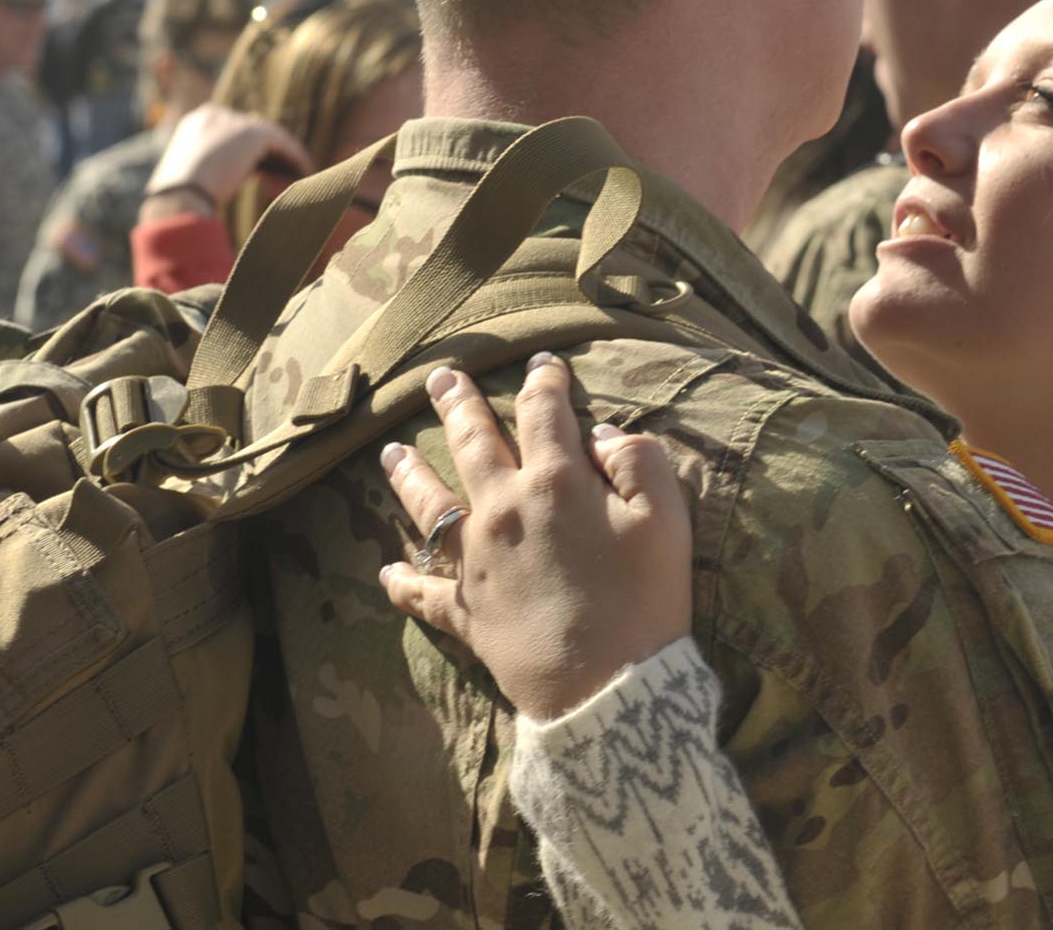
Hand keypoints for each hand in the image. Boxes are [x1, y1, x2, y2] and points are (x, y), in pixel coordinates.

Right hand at [140, 104, 313, 221]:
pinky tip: (306, 175)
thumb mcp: (189, 179)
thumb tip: (220, 180)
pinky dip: (296, 159)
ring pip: (271, 138)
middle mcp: (216, 115)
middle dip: (271, 156)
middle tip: (285, 176)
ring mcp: (235, 122)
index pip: (233, 133)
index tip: (267, 172)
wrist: (177, 198)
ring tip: (300, 178)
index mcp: (197, 122)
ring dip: (286, 159)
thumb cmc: (177, 199)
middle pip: (253, 134)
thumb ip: (207, 169)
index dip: (253, 153)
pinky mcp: (253, 134)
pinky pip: (284, 144)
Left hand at [378, 353, 692, 719]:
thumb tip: (601, 434)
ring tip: (391, 452)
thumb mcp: (666, 518)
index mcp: (556, 482)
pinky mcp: (467, 612)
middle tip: (440, 377)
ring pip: (431, 507)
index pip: (545, 413)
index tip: (542, 364)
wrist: (608, 689)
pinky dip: (403, 582)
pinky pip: (424, 593)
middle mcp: (504, 511)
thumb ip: (638, 461)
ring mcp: (476, 563)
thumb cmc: (646, 599)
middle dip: (457, 405)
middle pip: (473, 444)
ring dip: (410, 475)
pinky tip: (386, 572)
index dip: (544, 383)